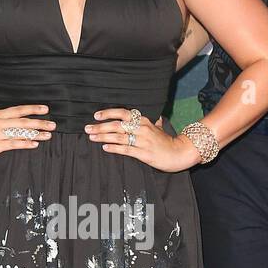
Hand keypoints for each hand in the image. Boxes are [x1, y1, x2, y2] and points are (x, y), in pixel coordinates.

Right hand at [0, 103, 54, 165]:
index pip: (18, 110)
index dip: (32, 109)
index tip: (46, 109)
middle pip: (22, 121)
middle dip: (39, 122)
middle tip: (53, 124)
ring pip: (20, 132)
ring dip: (36, 134)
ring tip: (48, 135)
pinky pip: (13, 144)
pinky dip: (25, 143)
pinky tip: (35, 144)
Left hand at [85, 108, 199, 171]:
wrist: (180, 153)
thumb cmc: (168, 141)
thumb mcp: (159, 128)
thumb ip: (153, 123)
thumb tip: (154, 118)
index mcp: (144, 121)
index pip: (124, 113)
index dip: (109, 113)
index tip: (96, 115)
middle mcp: (143, 129)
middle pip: (117, 125)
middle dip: (100, 126)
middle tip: (87, 128)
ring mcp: (143, 141)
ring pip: (119, 137)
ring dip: (103, 137)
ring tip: (92, 137)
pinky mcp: (144, 154)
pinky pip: (126, 150)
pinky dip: (114, 148)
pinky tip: (105, 148)